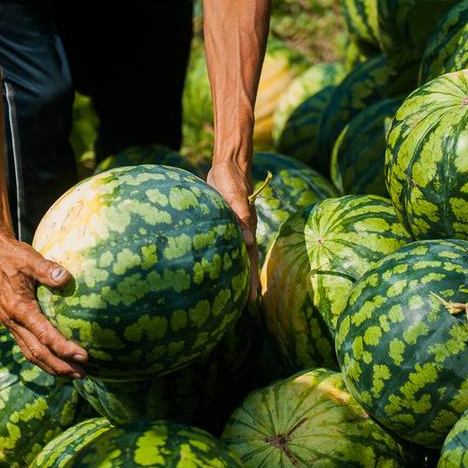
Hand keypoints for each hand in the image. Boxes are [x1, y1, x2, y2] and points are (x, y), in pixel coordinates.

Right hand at [0, 227, 87, 377]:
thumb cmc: (13, 255)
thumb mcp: (30, 258)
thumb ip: (47, 269)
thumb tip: (65, 278)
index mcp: (18, 309)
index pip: (45, 335)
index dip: (64, 348)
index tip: (84, 355)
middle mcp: (13, 321)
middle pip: (37, 353)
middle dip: (60, 366)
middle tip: (83, 374)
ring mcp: (11, 324)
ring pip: (31, 353)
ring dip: (52, 366)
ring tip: (74, 374)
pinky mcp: (12, 322)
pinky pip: (27, 346)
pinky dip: (42, 357)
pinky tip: (56, 360)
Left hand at [207, 161, 258, 301]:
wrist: (229, 163)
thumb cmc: (231, 178)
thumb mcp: (235, 196)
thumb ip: (241, 216)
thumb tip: (249, 241)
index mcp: (248, 229)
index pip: (251, 260)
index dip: (251, 281)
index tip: (252, 301)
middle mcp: (244, 231)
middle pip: (245, 261)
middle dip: (244, 283)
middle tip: (241, 305)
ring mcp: (235, 226)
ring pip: (235, 253)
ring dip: (235, 270)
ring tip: (230, 289)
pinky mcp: (225, 221)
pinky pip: (226, 242)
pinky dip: (224, 255)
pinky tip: (216, 262)